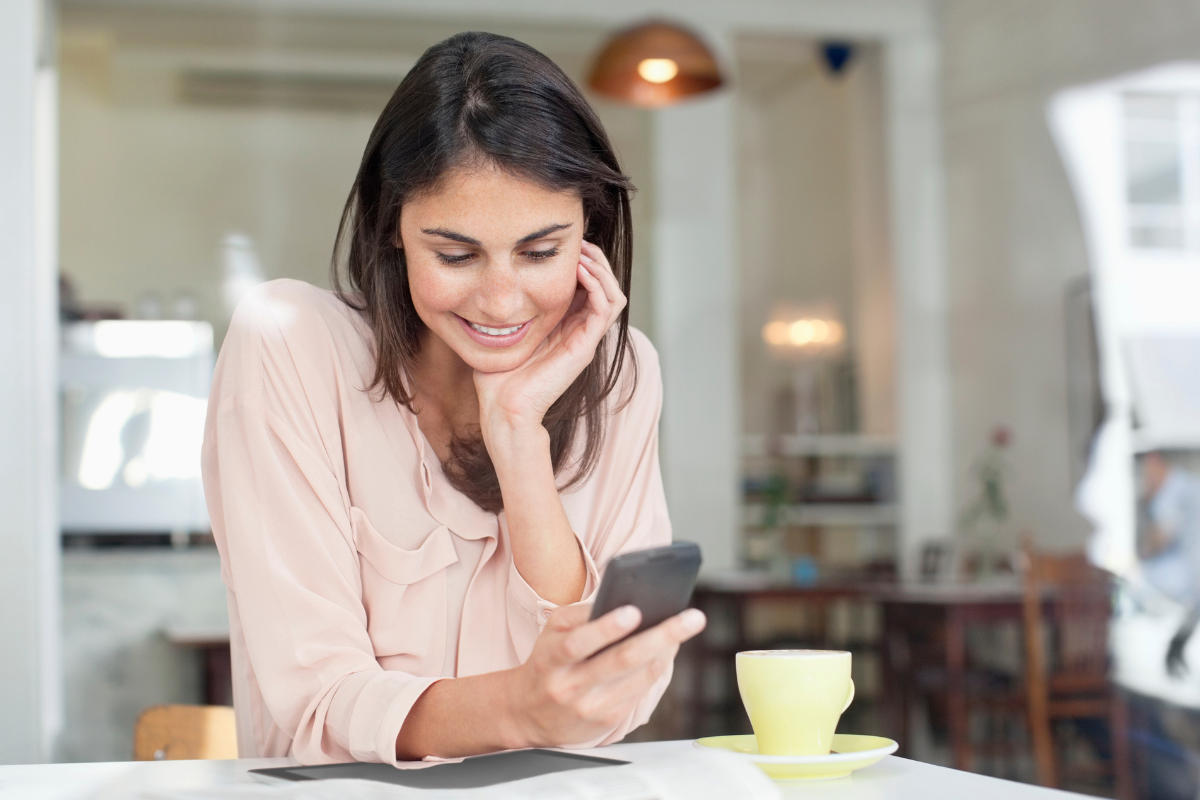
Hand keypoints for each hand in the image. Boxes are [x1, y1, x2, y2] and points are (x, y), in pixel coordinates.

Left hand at [473, 241, 625, 438]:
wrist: (503, 408)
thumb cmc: (499, 377)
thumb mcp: (504, 332)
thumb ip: (509, 311)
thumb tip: (492, 286)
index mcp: (565, 327)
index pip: (588, 287)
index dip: (583, 263)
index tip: (565, 244)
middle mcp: (580, 331)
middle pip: (605, 287)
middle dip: (596, 260)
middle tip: (579, 242)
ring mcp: (585, 339)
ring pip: (613, 295)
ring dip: (601, 270)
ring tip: (583, 254)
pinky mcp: (585, 346)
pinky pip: (605, 310)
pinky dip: (597, 286)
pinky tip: (580, 272)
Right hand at [507, 603, 705, 747]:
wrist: (528, 713)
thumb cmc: (548, 662)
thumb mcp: (551, 633)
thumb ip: (580, 615)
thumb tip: (619, 597)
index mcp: (551, 658)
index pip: (578, 642)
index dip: (606, 628)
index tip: (634, 611)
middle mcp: (569, 685)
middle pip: (621, 660)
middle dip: (661, 636)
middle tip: (691, 618)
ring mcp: (589, 706)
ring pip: (637, 677)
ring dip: (666, 651)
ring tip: (684, 627)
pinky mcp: (606, 721)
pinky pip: (639, 691)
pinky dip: (657, 667)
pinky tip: (668, 650)